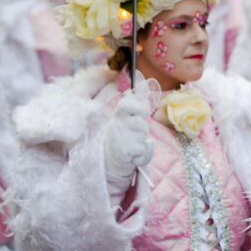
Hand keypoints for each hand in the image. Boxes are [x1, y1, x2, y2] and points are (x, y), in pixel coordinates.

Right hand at [104, 90, 153, 205]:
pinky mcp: (127, 150)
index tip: (142, 110)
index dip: (139, 106)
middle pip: (142, 121)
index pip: (128, 104)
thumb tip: (144, 88)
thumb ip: (132, 107)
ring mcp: (122, 137)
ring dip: (141, 139)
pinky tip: (132, 154)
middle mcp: (118, 125)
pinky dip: (141, 153)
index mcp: (117, 116)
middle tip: (133, 134)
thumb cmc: (117, 139)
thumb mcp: (121, 120)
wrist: (106, 162)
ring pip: (143, 134)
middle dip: (142, 128)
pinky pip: (143, 148)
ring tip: (131, 144)